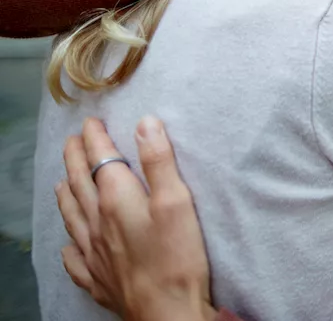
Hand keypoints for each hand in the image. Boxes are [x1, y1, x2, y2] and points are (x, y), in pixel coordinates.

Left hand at [56, 117, 217, 320]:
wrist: (166, 311)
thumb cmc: (177, 255)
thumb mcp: (176, 200)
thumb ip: (159, 160)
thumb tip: (144, 123)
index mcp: (117, 198)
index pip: (100, 159)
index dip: (95, 138)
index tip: (92, 123)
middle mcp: (97, 222)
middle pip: (79, 183)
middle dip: (74, 159)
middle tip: (72, 142)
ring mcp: (93, 252)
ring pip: (72, 216)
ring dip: (66, 193)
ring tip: (62, 181)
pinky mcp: (97, 277)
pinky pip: (74, 258)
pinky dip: (70, 244)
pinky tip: (71, 244)